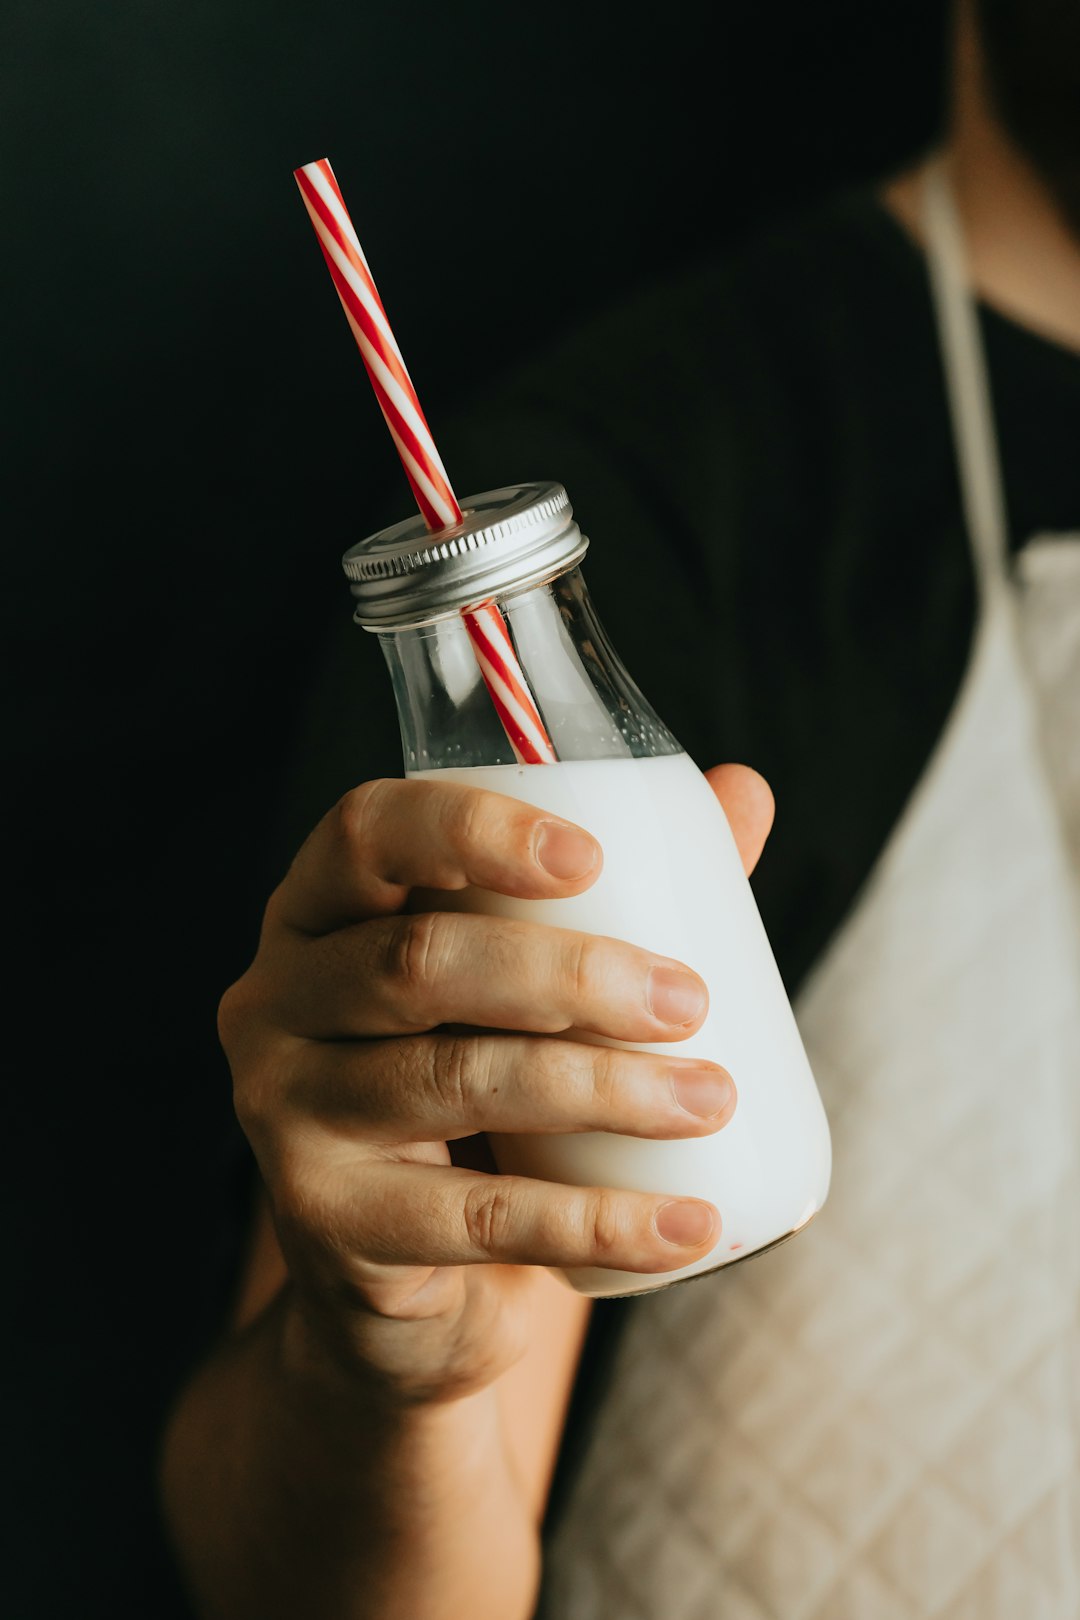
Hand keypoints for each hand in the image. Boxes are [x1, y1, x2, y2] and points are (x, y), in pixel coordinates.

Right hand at [220, 766, 773, 1406]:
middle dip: (569, 974)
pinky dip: (595, 1223)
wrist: (406, 1281)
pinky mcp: (327, 1227)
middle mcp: (275, 999)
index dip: (474, 829)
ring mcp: (285, 1114)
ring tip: (709, 1098)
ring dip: (601, 1089)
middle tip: (690, 999)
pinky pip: (475, 1221)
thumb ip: (620, 889)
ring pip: (450, 1081)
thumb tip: (743, 792)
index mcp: (318, 910)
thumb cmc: (477, 1090)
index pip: (369, 833)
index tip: (593, 856)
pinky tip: (685, 1224)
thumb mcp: (523, 985)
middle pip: (416, 960)